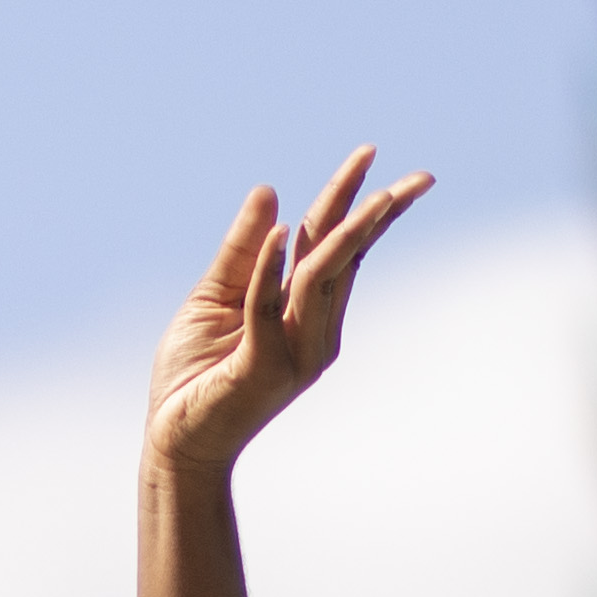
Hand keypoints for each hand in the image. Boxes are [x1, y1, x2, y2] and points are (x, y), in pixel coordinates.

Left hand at [142, 149, 429, 474]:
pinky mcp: (261, 368)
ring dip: (345, 232)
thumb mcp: (215, 296)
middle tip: (421, 176)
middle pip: (346, 258)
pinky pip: (267, 307)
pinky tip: (283, 229)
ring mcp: (293, 352)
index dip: (357, 203)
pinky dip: (270, 268)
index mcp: (305, 312)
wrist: (175, 440)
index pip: (337, 248)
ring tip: (371, 191)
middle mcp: (312, 332)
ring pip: (322, 278)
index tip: (373, 156)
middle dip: (378, 214)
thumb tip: (269, 191)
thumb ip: (242, 250)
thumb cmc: (195, 374)